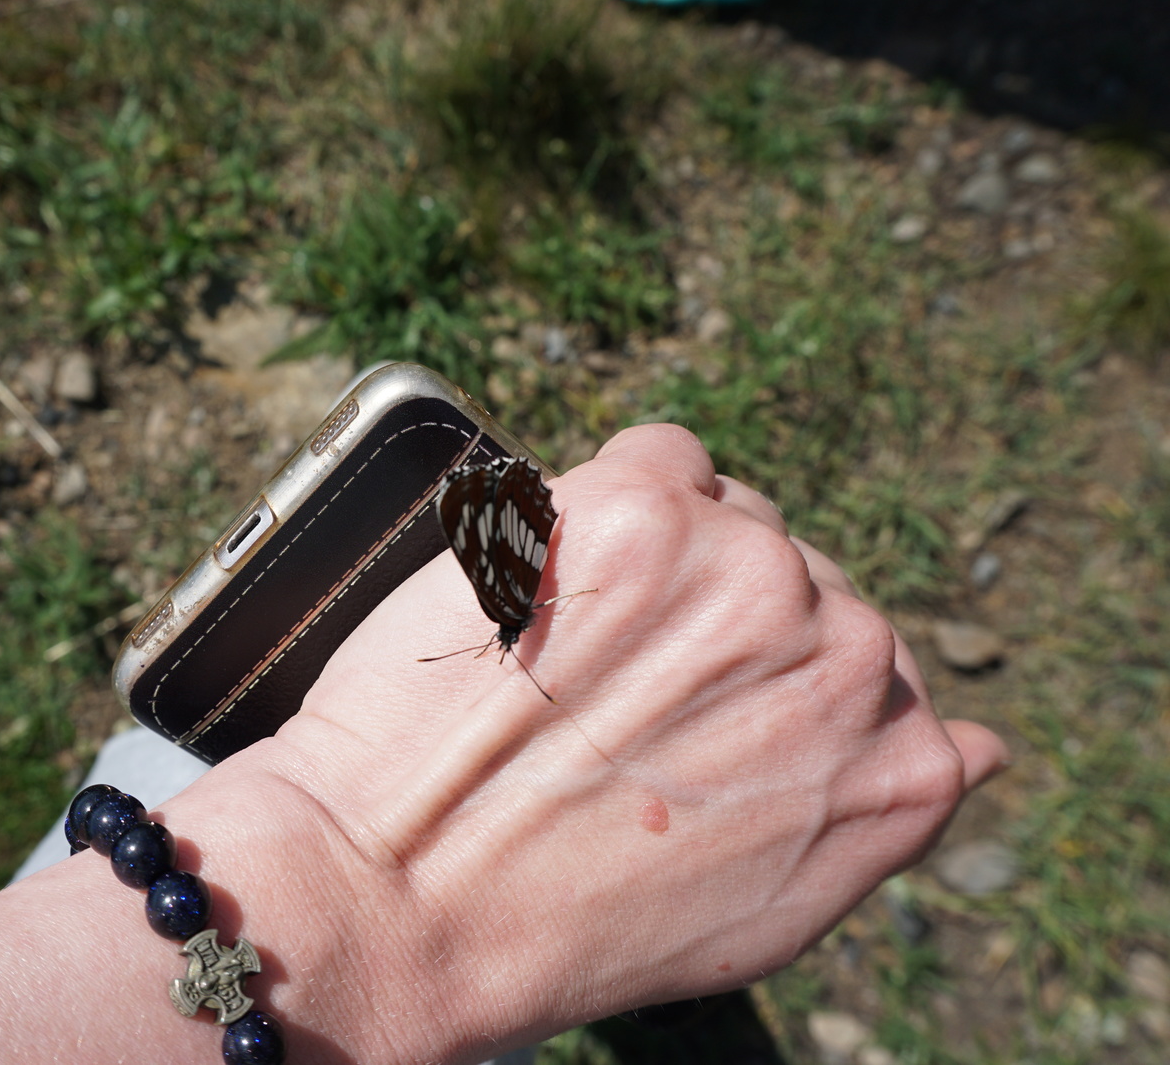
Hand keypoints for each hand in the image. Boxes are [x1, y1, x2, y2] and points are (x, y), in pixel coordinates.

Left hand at [191, 424, 1006, 1060]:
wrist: (398, 899)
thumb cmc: (562, 923)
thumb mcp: (765, 911)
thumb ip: (885, 817)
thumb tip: (981, 743)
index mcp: (901, 752)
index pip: (861, 653)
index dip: (756, 682)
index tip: (684, 716)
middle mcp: (849, 649)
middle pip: (792, 579)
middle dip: (707, 622)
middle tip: (611, 694)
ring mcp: (747, 569)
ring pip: (726, 516)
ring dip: (657, 563)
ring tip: (572, 650)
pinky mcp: (640, 509)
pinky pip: (661, 457)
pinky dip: (605, 499)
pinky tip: (553, 581)